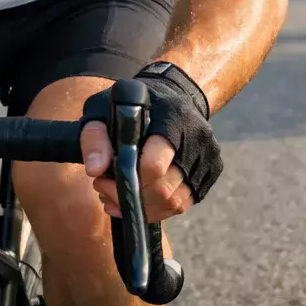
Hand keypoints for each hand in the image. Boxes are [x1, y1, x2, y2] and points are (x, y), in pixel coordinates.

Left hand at [79, 67, 222, 222]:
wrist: (174, 95)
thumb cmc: (133, 104)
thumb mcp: (104, 109)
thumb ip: (95, 137)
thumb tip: (95, 170)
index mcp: (173, 118)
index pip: (155, 165)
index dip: (128, 179)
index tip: (103, 178)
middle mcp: (197, 138)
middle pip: (164, 189)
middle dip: (129, 197)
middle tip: (104, 189)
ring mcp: (208, 158)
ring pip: (174, 202)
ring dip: (141, 208)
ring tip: (115, 197)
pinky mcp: (210, 173)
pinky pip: (182, 204)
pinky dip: (157, 209)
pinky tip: (137, 201)